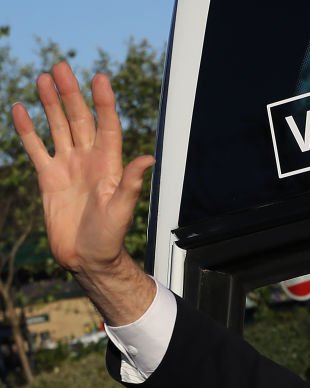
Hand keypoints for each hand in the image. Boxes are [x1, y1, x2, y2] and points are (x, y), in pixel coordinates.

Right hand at [12, 63, 155, 323]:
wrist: (87, 258)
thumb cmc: (109, 237)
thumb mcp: (121, 209)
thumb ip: (130, 183)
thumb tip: (148, 159)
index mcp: (109, 165)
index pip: (107, 126)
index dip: (103, 103)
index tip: (100, 78)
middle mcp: (89, 161)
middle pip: (79, 120)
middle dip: (71, 94)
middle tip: (61, 66)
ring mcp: (68, 167)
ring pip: (58, 127)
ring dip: (51, 103)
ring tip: (44, 78)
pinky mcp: (48, 178)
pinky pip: (36, 148)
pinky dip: (27, 129)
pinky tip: (20, 108)